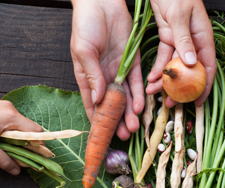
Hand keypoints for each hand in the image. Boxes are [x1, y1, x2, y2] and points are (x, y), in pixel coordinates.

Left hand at [0, 99, 42, 175]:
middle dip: (27, 143)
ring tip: (7, 147)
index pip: (36, 132)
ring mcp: (5, 106)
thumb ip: (3, 160)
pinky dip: (11, 131)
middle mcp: (11, 109)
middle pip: (29, 128)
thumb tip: (17, 171)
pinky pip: (12, 120)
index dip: (38, 145)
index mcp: (11, 117)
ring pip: (20, 125)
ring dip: (18, 137)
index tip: (35, 157)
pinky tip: (0, 138)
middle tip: (20, 155)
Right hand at [70, 0, 144, 139]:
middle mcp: (102, 76)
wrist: (101, 2)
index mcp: (86, 76)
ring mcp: (117, 70)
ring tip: (134, 127)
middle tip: (124, 135)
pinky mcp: (131, 61)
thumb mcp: (83, 50)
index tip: (101, 136)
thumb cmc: (85, 23)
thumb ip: (92, 75)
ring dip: (130, 113)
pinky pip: (136, 82)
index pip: (91, 104)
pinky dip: (139, 94)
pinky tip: (140, 107)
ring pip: (125, 97)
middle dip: (117, 121)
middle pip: (111, 105)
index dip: (97, 121)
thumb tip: (96, 99)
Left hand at [146, 0, 215, 107]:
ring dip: (165, 81)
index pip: (208, 67)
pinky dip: (157, 68)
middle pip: (190, 72)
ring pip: (175, 67)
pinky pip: (164, 57)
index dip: (205, 87)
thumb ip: (184, 39)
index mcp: (203, 38)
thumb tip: (191, 63)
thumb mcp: (179, 15)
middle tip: (172, 104)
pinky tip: (150, 78)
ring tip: (154, 94)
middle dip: (181, 90)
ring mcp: (180, 41)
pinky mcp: (168, 37)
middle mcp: (194, 43)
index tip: (198, 102)